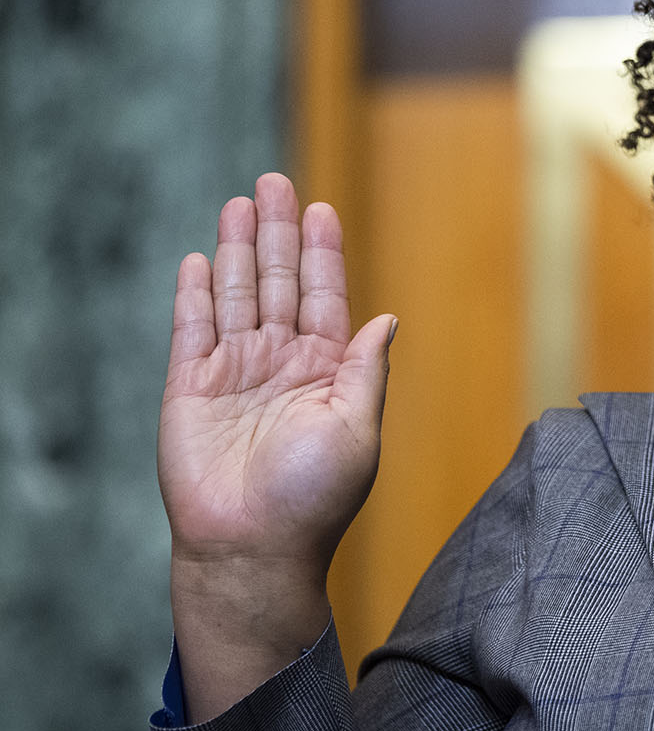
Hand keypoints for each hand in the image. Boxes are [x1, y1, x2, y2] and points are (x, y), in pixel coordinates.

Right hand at [158, 173, 393, 584]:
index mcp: (325, 372)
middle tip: (276, 182)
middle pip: (277, 283)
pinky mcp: (189, 389)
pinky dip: (195, 293)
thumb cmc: (314, 499)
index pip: (323, 297)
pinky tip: (202, 258)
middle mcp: (279, 364)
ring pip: (236, 295)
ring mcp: (233, 373)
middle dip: (277, 233)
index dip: (321, 254)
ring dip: (238, 248)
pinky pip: (191, 329)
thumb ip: (365, 369)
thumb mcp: (357, 428)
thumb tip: (387, 318)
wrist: (253, 548)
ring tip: (241, 202)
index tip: (322, 209)